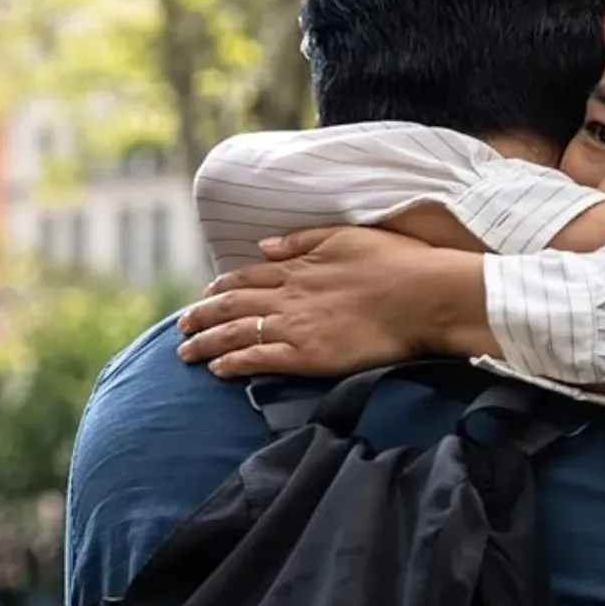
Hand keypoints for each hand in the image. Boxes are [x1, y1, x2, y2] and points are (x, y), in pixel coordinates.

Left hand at [176, 226, 484, 378]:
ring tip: (184, 352)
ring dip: (205, 342)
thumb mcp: (346, 235)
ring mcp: (295, 326)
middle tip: (181, 327)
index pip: (248, 276)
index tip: (206, 294)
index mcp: (299, 266)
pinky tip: (216, 370)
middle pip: (232, 304)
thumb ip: (302, 240)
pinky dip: (233, 363)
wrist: (423, 295)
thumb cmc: (396, 263)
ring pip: (236, 333)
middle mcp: (289, 295)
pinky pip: (258, 359)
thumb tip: (265, 245)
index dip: (223, 287)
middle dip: (201, 316)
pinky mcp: (307, 354)